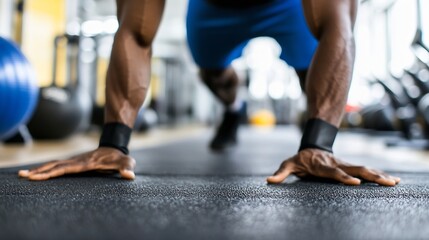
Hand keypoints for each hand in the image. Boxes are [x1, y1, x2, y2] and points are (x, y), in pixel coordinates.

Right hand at [18, 147, 135, 180]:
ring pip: (53, 165)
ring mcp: (74, 161)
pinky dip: (45, 170)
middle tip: (23, 176)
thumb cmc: (119, 158)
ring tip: (23, 175)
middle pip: (54, 166)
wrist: (114, 147)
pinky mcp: (73, 163)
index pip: (65, 168)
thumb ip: (127, 168)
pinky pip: (56, 166)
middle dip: (39, 171)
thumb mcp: (126, 163)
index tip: (38, 176)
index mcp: (85, 164)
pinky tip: (36, 173)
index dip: (51, 172)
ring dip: (39, 170)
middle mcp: (76, 161)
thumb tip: (129, 175)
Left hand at [267, 149, 400, 185]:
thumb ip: (281, 173)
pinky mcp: (351, 167)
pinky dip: (379, 175)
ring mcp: (345, 165)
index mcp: (323, 166)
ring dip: (379, 175)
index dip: (344, 177)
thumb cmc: (300, 159)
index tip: (355, 183)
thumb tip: (268, 181)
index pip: (334, 172)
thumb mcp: (288, 164)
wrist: (312, 146)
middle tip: (385, 182)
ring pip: (364, 169)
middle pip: (355, 170)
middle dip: (370, 176)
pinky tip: (392, 180)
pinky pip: (366, 171)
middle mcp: (337, 164)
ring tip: (394, 182)